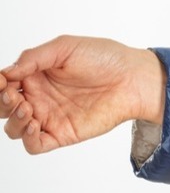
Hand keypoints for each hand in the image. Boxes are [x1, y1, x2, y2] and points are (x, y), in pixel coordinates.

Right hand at [0, 36, 165, 154]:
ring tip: (26, 108)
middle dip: (2, 103)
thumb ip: (34, 58)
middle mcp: (38, 96)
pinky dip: (27, 138)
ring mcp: (49, 116)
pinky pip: (34, 145)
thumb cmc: (104, 58)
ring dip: (13, 120)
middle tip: (13, 94)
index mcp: (35, 74)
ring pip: (14, 128)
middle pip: (4, 108)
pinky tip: (34, 124)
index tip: (1, 80)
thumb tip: (7, 72)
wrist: (133, 78)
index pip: (4, 84)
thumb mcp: (65, 47)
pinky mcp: (62, 134)